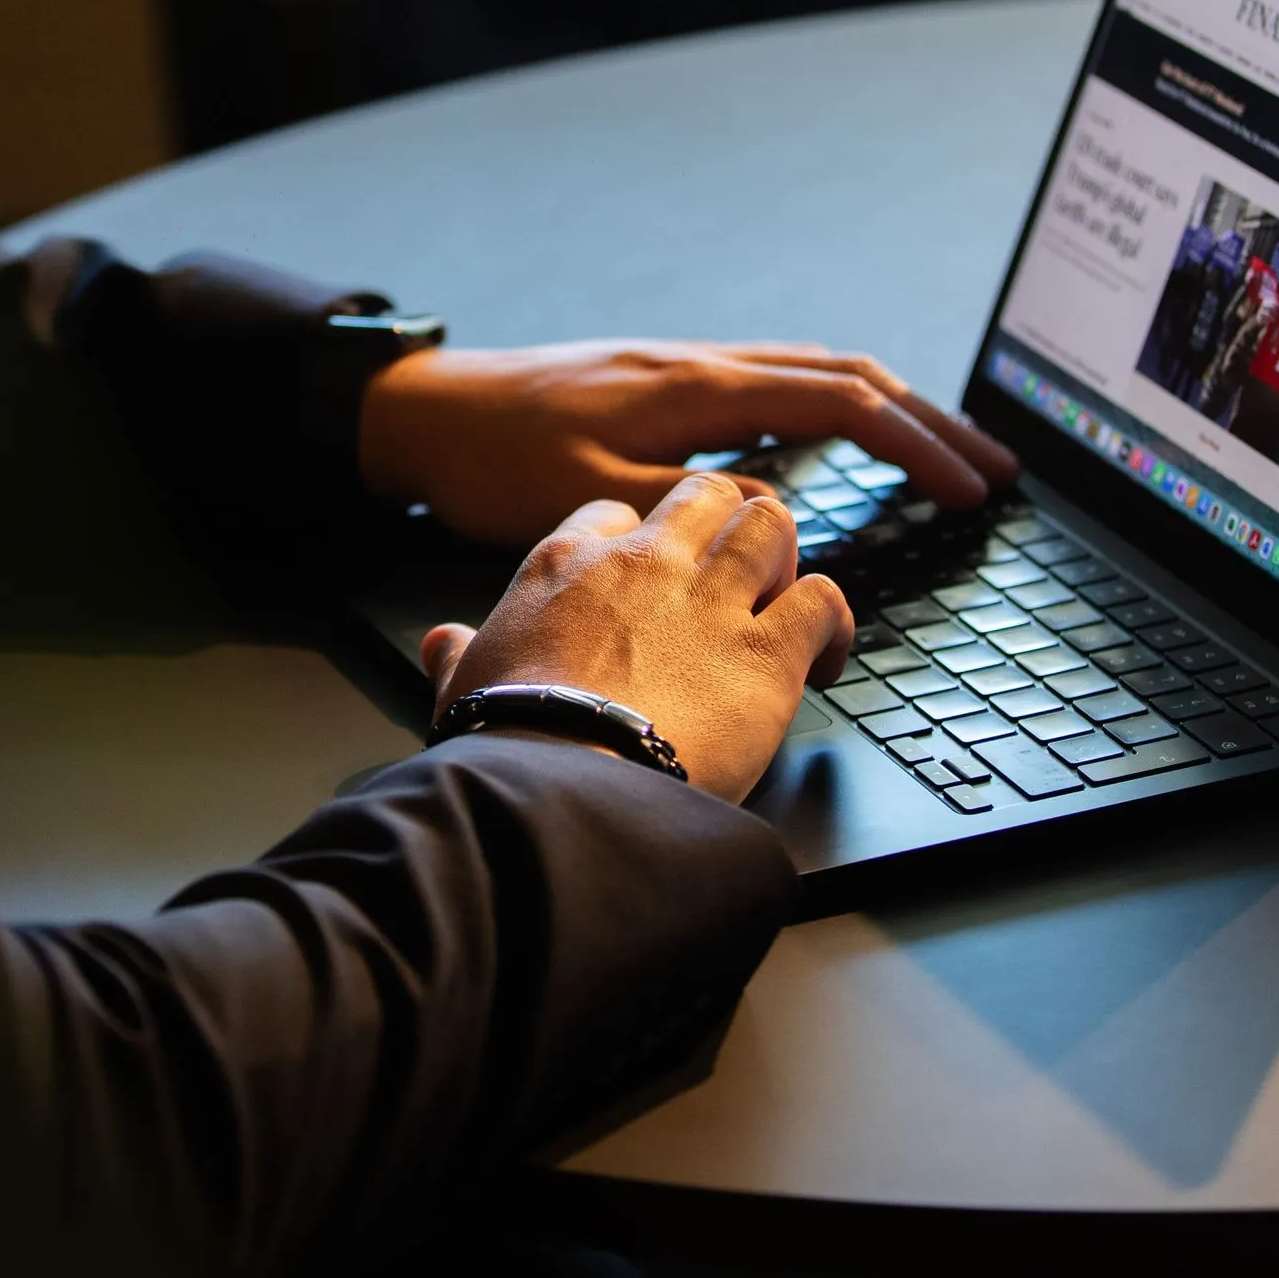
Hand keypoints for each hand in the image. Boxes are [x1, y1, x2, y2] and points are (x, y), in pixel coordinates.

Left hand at [359, 339, 1019, 546]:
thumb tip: (769, 511)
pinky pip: (778, 381)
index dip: (916, 446)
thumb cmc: (491, 460)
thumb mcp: (586, 498)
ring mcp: (686, 369)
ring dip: (891, 407)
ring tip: (946, 450)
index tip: (971, 491)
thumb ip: (681, 505)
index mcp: (695, 389)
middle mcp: (701, 365)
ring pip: (816, 370)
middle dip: (932, 420)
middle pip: (849, 374)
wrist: (422, 413)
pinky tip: (846, 438)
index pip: (840, 404)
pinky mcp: (666, 384)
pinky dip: (837, 405)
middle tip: (998, 468)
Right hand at [417, 474, 850, 802]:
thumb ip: (460, 654)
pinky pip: (824, 600)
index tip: (648, 574)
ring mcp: (710, 600)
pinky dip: (834, 622)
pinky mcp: (767, 652)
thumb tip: (444, 643)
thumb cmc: (505, 742)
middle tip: (730, 573)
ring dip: (783, 557)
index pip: (615, 513)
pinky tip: (827, 655)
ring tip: (782, 598)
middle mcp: (644, 562)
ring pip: (771, 521)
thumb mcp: (464, 686)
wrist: (556, 784)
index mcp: (566, 563)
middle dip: (723, 524)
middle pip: (704, 493)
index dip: (641, 539)